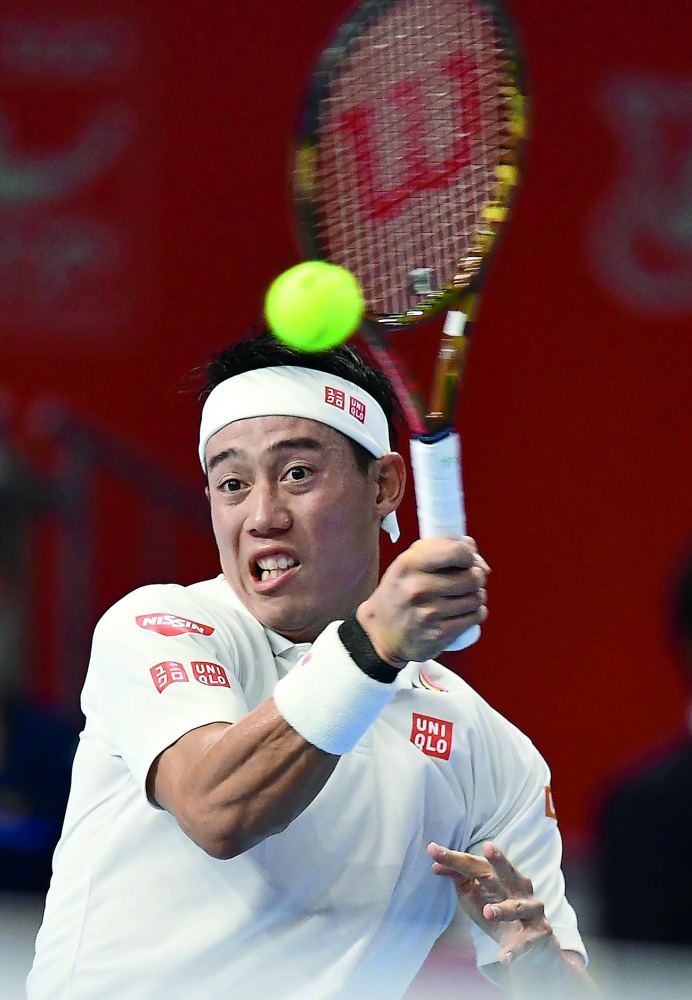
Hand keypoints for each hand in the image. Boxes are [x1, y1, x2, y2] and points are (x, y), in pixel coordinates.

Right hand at [356, 537, 488, 664]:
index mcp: (409, 564)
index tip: (466, 560)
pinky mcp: (438, 635)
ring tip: (464, 597)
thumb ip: (441, 551)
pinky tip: (465, 612)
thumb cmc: (400, 592)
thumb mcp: (409, 563)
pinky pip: (475, 618)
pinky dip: (476, 613)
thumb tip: (481, 564)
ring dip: (476, 596)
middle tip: (467, 580)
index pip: (456, 551)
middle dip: (476, 577)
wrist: (381, 632)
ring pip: (476, 598)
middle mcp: (418, 588)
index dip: (468, 555)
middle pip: (472, 577)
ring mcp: (428, 613)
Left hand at [427, 840, 558, 966]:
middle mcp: (519, 888)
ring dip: (503, 909)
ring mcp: (532, 911)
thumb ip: (458, 878)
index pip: (476, 865)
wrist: (533, 947)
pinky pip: (525, 943)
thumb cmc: (499, 912)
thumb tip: (435, 865)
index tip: (432, 850)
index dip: (454, 858)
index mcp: (502, 876)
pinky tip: (504, 957)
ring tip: (488, 912)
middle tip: (487, 847)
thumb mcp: (476, 895)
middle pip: (508, 872)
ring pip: (517, 907)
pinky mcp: (538, 935)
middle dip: (499, 860)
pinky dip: (515, 950)